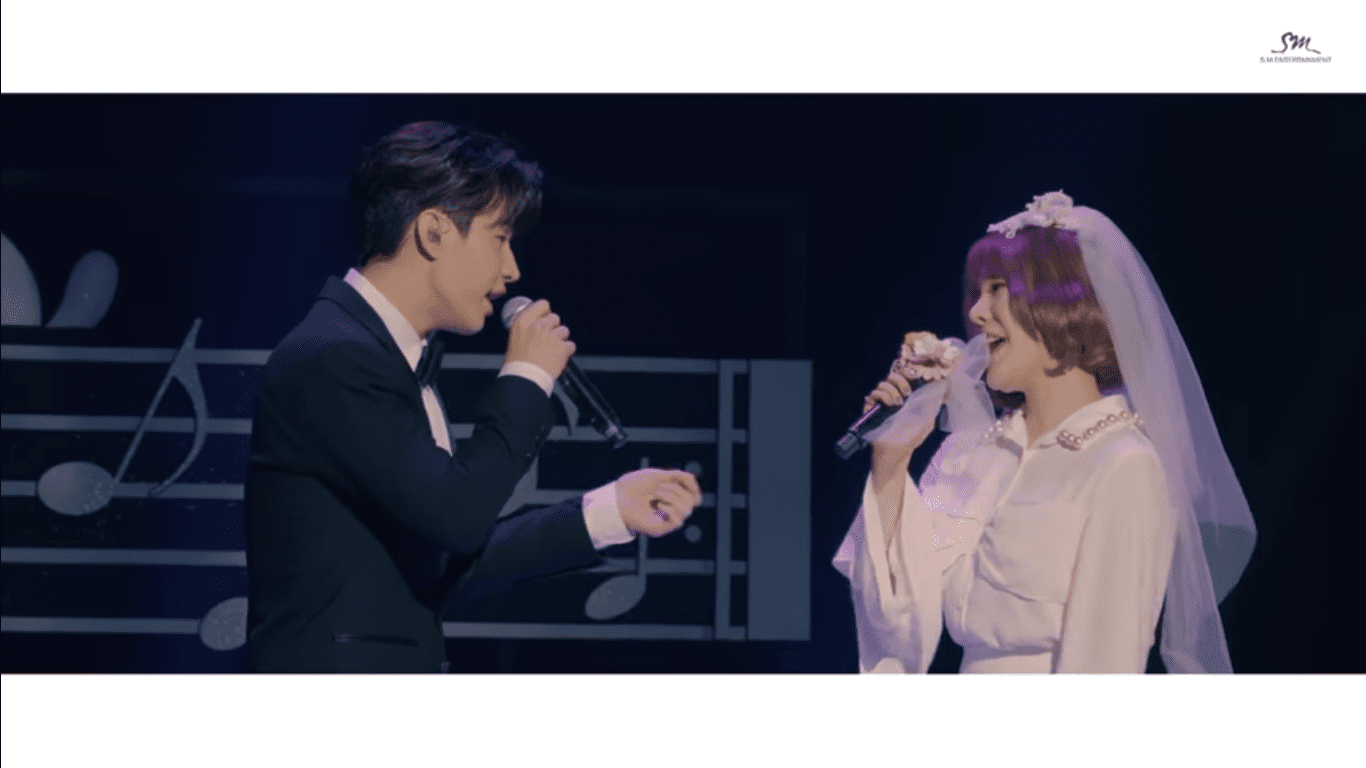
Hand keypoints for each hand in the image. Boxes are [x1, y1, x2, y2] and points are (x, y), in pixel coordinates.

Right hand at [504, 299, 574, 379]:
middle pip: (555, 317)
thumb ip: (526, 330)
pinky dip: (567, 351)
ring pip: (564, 330)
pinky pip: (571, 345)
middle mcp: (538, 326)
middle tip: (548, 339)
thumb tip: (534, 328)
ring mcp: (551, 336)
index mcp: (524, 322)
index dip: (546, 312)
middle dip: (554, 327)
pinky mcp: (562, 348)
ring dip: (561, 339)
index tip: (546, 317)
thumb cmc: (516, 364)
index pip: (542, 304)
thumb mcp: (514, 340)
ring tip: (552, 351)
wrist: (524, 378)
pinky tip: (558, 357)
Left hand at [615, 468, 701, 536]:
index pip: (692, 495)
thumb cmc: (633, 486)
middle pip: (690, 501)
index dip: (694, 490)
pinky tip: (658, 505)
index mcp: (671, 495)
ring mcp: (666, 518)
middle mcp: (671, 508)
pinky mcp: (661, 528)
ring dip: (672, 498)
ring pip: (686, 510)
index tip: (689, 483)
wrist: (618, 497)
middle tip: (658, 488)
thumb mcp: (657, 475)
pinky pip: (678, 521)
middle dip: (676, 490)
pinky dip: (670, 510)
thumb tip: (693, 479)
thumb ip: (677, 476)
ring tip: (656, 495)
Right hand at [864, 370, 936, 484]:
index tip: (915, 375)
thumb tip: (942, 390)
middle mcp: (893, 395)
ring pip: (883, 383)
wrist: (896, 451)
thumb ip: (933, 405)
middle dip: (901, 379)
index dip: (910, 372)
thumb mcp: (927, 421)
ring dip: (892, 390)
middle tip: (907, 392)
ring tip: (898, 404)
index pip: (906, 377)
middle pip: (893, 375)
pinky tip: (890, 405)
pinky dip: (883, 396)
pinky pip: (874, 394)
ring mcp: (881, 401)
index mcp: (907, 396)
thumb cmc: (911, 437)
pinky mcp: (871, 407)